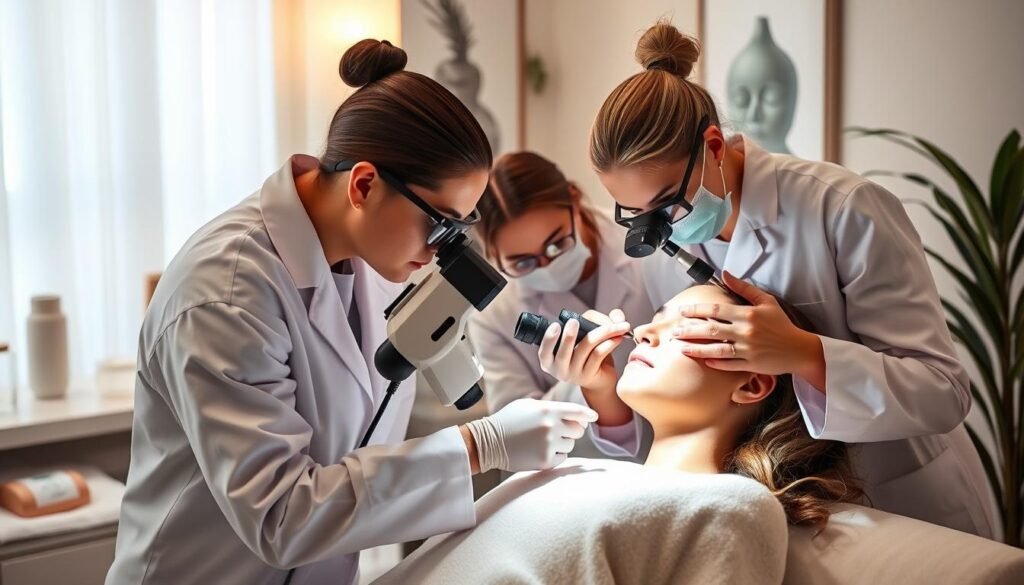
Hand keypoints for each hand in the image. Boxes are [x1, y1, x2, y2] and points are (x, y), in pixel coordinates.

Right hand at [475, 399, 598, 471]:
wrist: (488, 442)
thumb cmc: (507, 420)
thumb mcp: (527, 405)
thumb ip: (549, 406)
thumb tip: (570, 412)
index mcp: (548, 410)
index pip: (577, 411)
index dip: (588, 414)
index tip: (594, 417)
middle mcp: (551, 426)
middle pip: (578, 430)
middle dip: (572, 430)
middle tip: (559, 431)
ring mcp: (549, 444)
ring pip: (570, 444)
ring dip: (562, 443)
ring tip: (543, 441)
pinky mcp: (545, 461)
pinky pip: (562, 458)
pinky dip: (556, 455)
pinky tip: (540, 451)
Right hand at [537, 309, 630, 394]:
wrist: (600, 380)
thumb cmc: (589, 354)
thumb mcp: (585, 336)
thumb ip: (597, 321)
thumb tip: (617, 316)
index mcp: (550, 357)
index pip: (545, 350)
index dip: (548, 339)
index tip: (555, 325)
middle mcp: (559, 368)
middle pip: (565, 347)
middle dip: (570, 333)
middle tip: (575, 321)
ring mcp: (573, 374)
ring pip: (587, 346)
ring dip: (604, 331)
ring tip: (618, 325)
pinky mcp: (589, 376)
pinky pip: (599, 354)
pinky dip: (609, 342)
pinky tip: (618, 337)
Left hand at [673, 272, 822, 378]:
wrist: (798, 349)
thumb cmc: (781, 324)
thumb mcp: (766, 301)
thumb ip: (744, 288)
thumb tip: (725, 274)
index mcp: (748, 314)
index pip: (716, 309)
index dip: (696, 309)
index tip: (682, 311)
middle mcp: (746, 331)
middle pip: (711, 329)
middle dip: (690, 330)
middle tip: (674, 331)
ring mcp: (748, 349)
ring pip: (716, 349)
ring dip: (697, 348)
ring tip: (681, 347)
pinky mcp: (751, 364)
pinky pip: (728, 365)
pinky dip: (715, 363)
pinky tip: (702, 361)